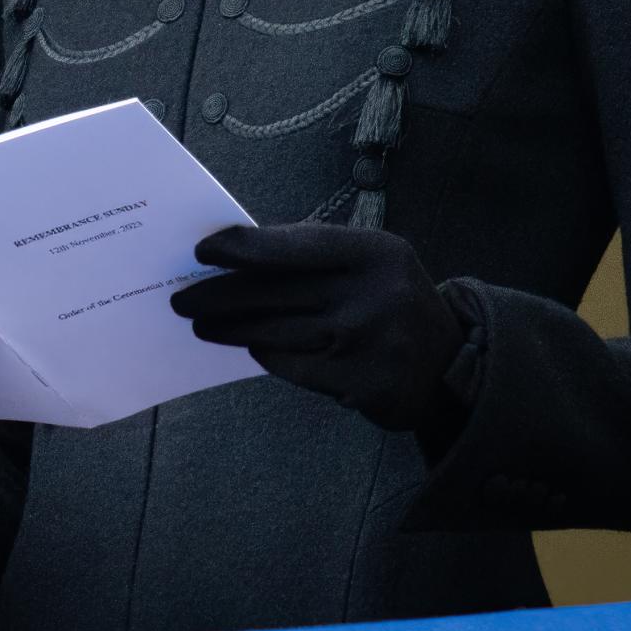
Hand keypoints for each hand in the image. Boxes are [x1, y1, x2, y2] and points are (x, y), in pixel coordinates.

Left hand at [170, 221, 466, 431]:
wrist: (448, 364)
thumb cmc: (390, 298)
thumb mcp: (371, 261)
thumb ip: (318, 256)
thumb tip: (240, 254)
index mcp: (374, 252)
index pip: (295, 246)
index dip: (244, 247)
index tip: (203, 250)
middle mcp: (370, 295)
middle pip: (274, 293)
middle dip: (220, 295)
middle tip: (181, 297)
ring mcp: (363, 343)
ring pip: (274, 333)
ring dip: (229, 329)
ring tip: (200, 323)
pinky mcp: (356, 385)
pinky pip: (291, 365)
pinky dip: (266, 354)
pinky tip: (250, 345)